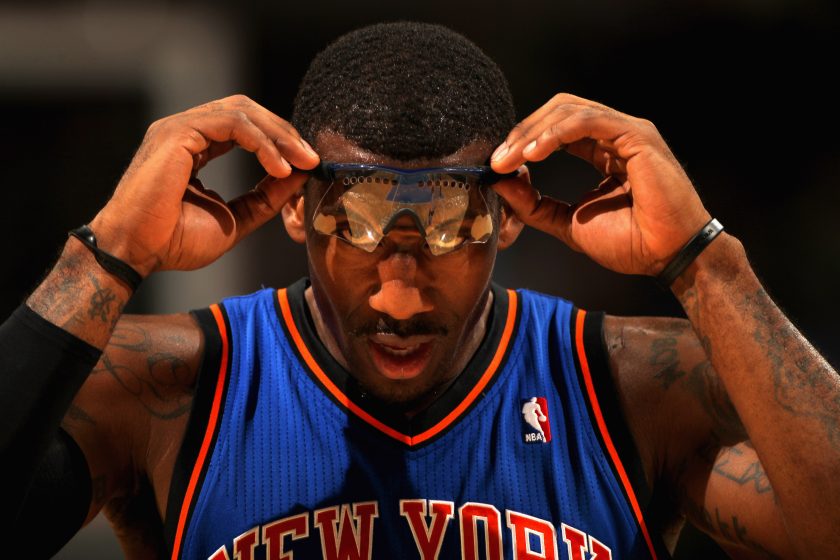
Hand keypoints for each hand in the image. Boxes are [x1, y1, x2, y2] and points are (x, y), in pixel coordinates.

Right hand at [88, 94, 318, 275]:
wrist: (137, 252)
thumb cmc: (175, 241)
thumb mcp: (237, 218)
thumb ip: (266, 197)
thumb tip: (299, 177)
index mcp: (196, 145)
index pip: (247, 126)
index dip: (280, 141)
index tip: (307, 164)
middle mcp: (187, 130)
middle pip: (248, 111)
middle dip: (285, 133)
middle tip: (312, 158)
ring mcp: (180, 127)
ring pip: (242, 111)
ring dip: (279, 136)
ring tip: (301, 162)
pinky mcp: (178, 133)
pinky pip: (232, 124)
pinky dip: (262, 143)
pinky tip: (279, 167)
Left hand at [490, 93, 710, 275]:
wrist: (667, 256)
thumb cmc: (631, 242)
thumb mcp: (567, 223)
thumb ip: (533, 203)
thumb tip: (500, 182)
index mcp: (601, 151)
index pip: (555, 128)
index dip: (524, 140)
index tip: (497, 165)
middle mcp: (614, 135)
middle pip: (559, 111)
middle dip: (523, 132)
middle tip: (498, 158)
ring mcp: (627, 132)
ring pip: (570, 110)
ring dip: (534, 132)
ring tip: (511, 157)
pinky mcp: (637, 135)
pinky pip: (589, 121)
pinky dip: (556, 133)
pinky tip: (535, 152)